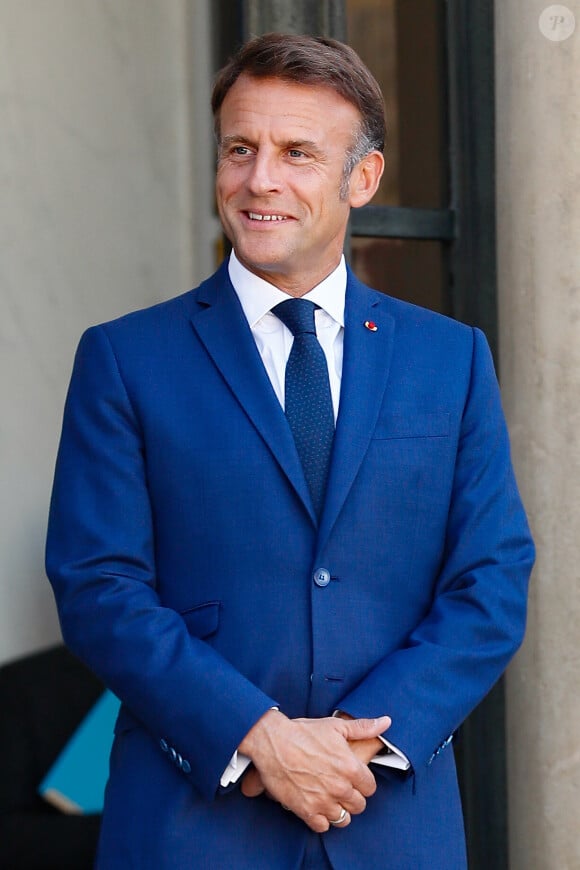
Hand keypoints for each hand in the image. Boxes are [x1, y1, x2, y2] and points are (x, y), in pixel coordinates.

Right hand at [238, 711, 390, 832]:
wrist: (273, 742)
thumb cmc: (303, 732)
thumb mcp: (336, 726)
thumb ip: (363, 727)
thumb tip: (385, 722)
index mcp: (350, 767)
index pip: (370, 788)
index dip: (363, 782)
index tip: (354, 778)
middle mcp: (340, 787)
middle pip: (359, 805)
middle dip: (352, 797)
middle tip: (341, 788)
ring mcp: (323, 801)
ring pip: (343, 819)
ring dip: (338, 810)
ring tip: (329, 798)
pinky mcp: (306, 811)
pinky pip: (323, 826)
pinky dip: (321, 819)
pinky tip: (316, 806)